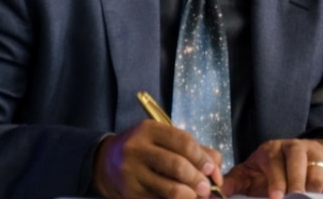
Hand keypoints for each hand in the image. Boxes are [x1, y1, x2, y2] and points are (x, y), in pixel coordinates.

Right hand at [92, 120, 223, 198]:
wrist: (105, 163)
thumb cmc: (144, 149)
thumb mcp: (162, 139)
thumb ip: (192, 148)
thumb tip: (216, 166)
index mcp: (150, 130)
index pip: (184, 142)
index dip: (203, 158)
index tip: (213, 170)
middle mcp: (138, 149)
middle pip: (178, 165)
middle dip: (198, 179)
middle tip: (207, 188)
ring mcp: (132, 173)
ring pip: (169, 188)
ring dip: (189, 195)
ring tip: (196, 195)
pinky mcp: (130, 193)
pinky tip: (182, 198)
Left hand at [221, 138, 322, 198]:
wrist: (304, 156)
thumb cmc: (271, 170)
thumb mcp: (251, 173)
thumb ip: (234, 183)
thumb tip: (213, 194)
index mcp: (273, 150)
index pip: (276, 162)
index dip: (277, 180)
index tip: (276, 197)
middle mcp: (296, 148)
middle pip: (301, 163)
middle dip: (298, 183)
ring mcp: (316, 154)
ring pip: (319, 172)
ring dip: (315, 189)